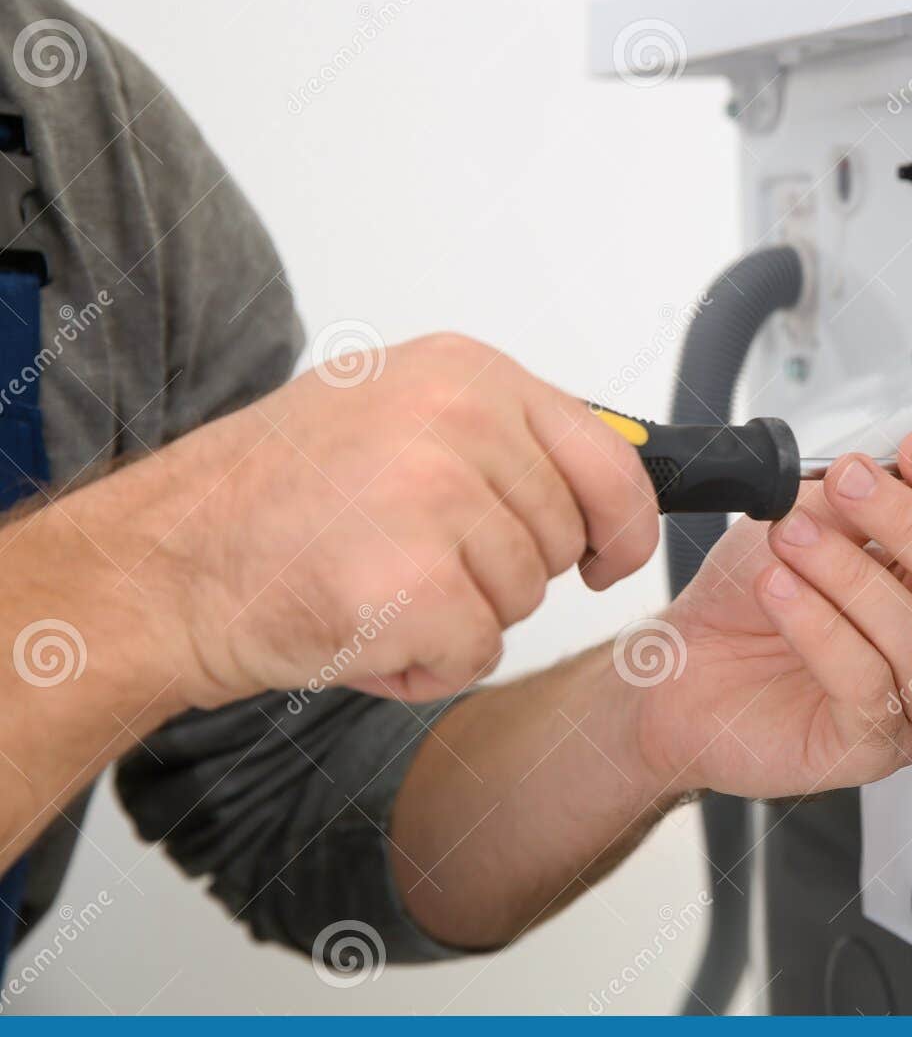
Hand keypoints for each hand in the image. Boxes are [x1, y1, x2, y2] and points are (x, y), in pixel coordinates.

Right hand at [133, 333, 658, 705]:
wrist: (163, 563)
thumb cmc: (273, 500)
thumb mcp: (395, 418)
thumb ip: (501, 439)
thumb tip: (613, 475)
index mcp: (462, 372)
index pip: (608, 455)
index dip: (623, 521)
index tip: (612, 554)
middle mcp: (457, 420)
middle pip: (563, 537)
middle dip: (505, 571)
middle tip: (409, 555)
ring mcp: (436, 497)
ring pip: (525, 599)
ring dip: (459, 616)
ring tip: (373, 583)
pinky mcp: (416, 584)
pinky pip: (481, 652)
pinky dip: (428, 664)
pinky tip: (363, 627)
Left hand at [633, 419, 911, 796]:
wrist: (680, 669)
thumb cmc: (747, 601)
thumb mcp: (812, 519)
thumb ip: (884, 483)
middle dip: (909, 522)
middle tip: (846, 482)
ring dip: (850, 573)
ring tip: (791, 539)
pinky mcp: (871, 748)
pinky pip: (868, 684)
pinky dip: (819, 627)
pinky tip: (779, 590)